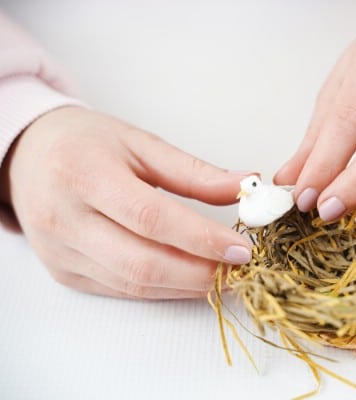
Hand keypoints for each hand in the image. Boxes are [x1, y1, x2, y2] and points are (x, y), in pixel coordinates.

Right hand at [2, 107, 251, 298]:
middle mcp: (64, 218)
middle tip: (238, 271)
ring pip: (134, 283)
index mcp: (83, 173)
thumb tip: (245, 187)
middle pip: (141, 262)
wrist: (28, 155)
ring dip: (185, 286)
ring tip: (222, 276)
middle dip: (199, 273)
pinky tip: (189, 278)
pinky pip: (121, 289)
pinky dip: (162, 288)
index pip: (151, 217)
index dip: (200, 238)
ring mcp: (60, 251)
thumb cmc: (86, 143)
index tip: (241, 249)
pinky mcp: (63, 272)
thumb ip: (194, 172)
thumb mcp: (141, 143)